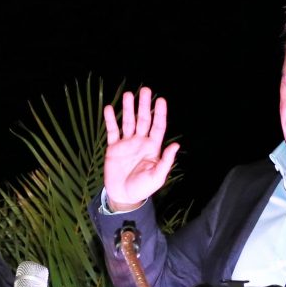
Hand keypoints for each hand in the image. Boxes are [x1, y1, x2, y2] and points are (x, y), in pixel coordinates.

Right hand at [102, 86, 179, 211]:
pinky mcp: (113, 148)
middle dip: (144, 105)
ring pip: (128, 122)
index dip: (160, 114)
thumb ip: (166, 161)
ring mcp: (126, 144)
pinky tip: (109, 108)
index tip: (161, 100)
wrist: (123, 196)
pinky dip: (110, 120)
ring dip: (128, 109)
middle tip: (145, 90)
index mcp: (152, 147)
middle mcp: (140, 142)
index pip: (157, 127)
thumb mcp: (157, 177)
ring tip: (128, 95)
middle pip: (143, 120)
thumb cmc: (142, 188)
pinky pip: (112, 131)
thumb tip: (175, 145)